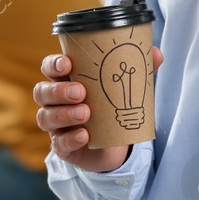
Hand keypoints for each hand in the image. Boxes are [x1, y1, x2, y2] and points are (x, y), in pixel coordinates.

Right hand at [33, 47, 162, 172]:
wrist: (114, 145)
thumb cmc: (111, 107)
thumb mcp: (125, 87)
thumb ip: (139, 70)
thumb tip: (157, 53)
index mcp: (66, 80)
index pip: (49, 68)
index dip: (53, 64)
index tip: (67, 64)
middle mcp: (55, 101)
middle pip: (41, 91)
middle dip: (58, 90)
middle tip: (80, 91)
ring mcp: (56, 125)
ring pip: (45, 117)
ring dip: (63, 114)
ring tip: (86, 113)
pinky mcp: (63, 147)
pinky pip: (59, 143)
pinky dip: (70, 139)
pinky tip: (85, 135)